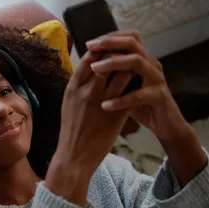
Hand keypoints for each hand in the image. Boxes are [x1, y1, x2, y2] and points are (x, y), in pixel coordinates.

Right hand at [45, 50, 131, 206]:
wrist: (74, 156)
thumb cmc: (70, 130)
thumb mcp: (68, 102)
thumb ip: (78, 85)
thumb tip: (89, 69)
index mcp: (73, 87)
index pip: (89, 57)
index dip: (101, 51)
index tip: (109, 51)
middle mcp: (87, 90)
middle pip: (108, 60)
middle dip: (119, 55)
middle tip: (126, 56)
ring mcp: (103, 101)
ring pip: (124, 72)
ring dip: (132, 67)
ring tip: (135, 68)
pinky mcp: (117, 113)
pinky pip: (132, 91)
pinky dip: (137, 85)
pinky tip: (140, 84)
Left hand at [87, 30, 206, 184]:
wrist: (165, 125)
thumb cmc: (141, 105)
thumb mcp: (125, 86)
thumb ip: (113, 74)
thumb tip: (89, 64)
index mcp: (143, 60)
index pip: (129, 38)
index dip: (110, 37)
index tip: (90, 43)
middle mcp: (151, 65)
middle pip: (133, 44)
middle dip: (110, 43)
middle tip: (91, 47)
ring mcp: (157, 79)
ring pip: (137, 62)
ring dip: (114, 63)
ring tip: (95, 69)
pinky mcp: (160, 97)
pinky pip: (140, 95)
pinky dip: (121, 100)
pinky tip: (105, 105)